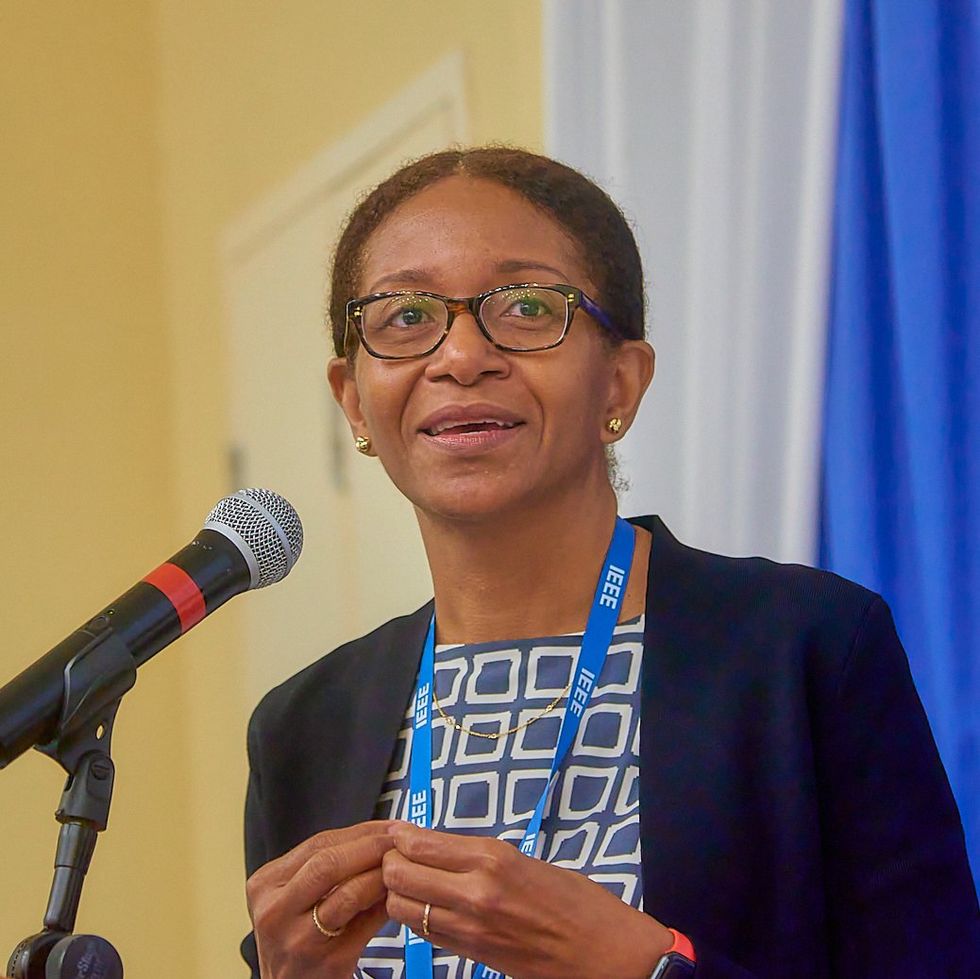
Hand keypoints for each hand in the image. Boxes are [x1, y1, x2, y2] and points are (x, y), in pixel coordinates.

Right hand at [247, 820, 395, 978]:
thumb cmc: (296, 937)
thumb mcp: (293, 897)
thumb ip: (326, 866)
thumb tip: (381, 833)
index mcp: (265, 884)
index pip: (319, 843)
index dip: (361, 831)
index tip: (389, 826)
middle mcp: (275, 911)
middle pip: (329, 862)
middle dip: (372, 846)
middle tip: (400, 841)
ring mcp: (300, 939)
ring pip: (349, 892)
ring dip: (382, 874)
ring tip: (401, 868)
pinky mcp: (328, 963)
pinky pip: (366, 923)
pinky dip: (386, 904)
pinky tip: (396, 896)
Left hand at [382, 823, 671, 978]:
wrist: (607, 956)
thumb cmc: (578, 902)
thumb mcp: (529, 862)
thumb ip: (484, 858)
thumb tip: (444, 851)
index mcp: (493, 857)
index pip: (420, 844)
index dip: (399, 837)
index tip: (395, 832)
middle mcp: (474, 891)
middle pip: (400, 874)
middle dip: (391, 863)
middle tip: (399, 857)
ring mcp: (470, 928)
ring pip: (403, 907)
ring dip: (399, 893)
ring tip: (411, 884)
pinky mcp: (472, 955)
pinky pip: (425, 932)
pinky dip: (417, 917)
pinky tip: (428, 907)